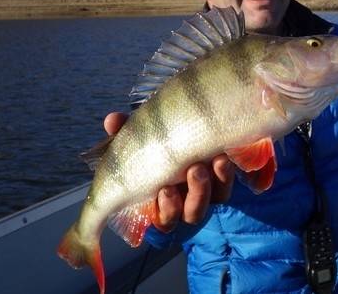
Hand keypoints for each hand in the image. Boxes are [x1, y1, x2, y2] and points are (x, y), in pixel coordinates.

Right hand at [104, 112, 234, 232]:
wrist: (188, 129)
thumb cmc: (155, 140)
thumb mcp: (141, 134)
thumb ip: (125, 131)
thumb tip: (112, 120)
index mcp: (158, 198)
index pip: (161, 218)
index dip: (164, 210)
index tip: (165, 190)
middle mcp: (182, 202)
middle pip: (189, 214)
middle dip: (193, 196)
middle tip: (194, 170)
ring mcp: (203, 193)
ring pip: (212, 201)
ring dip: (206, 187)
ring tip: (209, 163)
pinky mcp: (221, 183)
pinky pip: (225, 188)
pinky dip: (224, 176)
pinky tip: (222, 158)